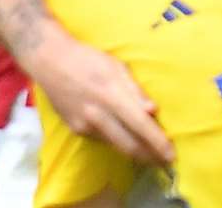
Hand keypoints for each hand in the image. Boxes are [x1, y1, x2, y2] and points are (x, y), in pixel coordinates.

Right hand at [26, 31, 173, 164]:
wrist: (50, 61)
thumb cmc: (87, 59)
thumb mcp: (115, 66)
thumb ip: (134, 91)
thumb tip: (153, 111)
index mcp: (111, 94)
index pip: (141, 125)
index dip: (158, 143)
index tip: (172, 154)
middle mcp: (98, 114)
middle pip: (129, 145)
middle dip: (150, 157)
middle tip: (166, 161)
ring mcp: (85, 125)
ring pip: (116, 146)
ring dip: (135, 152)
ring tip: (151, 154)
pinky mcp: (76, 130)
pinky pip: (102, 139)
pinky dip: (116, 140)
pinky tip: (124, 136)